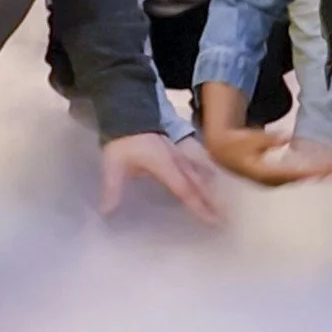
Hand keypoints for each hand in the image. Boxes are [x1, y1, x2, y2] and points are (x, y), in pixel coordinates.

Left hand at [101, 132, 222, 225]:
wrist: (130, 111)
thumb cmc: (123, 140)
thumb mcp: (113, 165)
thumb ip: (112, 189)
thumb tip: (106, 213)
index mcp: (165, 166)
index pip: (185, 190)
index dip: (199, 206)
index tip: (213, 220)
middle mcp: (178, 161)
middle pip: (199, 185)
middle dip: (212, 202)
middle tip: (224, 219)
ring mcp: (181, 153)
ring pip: (201, 174)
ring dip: (212, 189)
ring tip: (223, 203)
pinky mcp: (179, 148)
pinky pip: (197, 163)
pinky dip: (206, 173)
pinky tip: (213, 177)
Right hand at [204, 123, 331, 186]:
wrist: (223, 153)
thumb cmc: (238, 143)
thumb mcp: (251, 138)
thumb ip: (268, 140)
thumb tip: (286, 138)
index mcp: (262, 172)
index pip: (291, 173)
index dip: (309, 171)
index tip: (326, 168)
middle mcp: (268, 181)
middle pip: (297, 179)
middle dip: (317, 174)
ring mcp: (270, 182)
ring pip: (296, 180)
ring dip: (314, 175)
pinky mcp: (272, 179)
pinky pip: (293, 177)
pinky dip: (307, 173)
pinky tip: (319, 169)